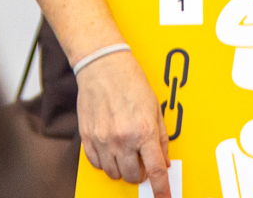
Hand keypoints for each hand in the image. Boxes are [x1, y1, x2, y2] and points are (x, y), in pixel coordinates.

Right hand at [77, 51, 170, 197]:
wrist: (103, 67)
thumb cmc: (131, 83)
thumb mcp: (156, 109)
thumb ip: (161, 138)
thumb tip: (164, 160)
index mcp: (144, 131)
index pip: (155, 170)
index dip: (162, 188)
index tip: (164, 196)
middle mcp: (123, 138)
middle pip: (133, 176)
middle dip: (141, 174)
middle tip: (142, 161)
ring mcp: (103, 140)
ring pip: (114, 173)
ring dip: (122, 169)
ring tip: (126, 152)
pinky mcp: (88, 138)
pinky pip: (97, 164)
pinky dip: (106, 162)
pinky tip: (111, 149)